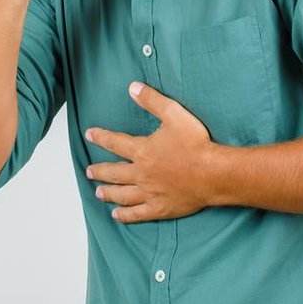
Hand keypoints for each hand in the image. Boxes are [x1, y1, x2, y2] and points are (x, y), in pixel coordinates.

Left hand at [84, 81, 214, 222]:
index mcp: (143, 151)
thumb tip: (132, 88)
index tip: (89, 134)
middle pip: (114, 172)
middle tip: (89, 171)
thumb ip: (152, 100)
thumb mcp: (174, 114)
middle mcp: (141, 173)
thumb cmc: (196, 144)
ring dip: (108, 193)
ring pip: (122, 195)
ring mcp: (150, 193)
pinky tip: (117, 215)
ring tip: (98, 193)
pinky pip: (137, 214)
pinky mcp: (160, 208)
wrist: (213, 173)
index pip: (115, 143)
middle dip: (100, 171)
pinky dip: (125, 215)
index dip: (100, 137)